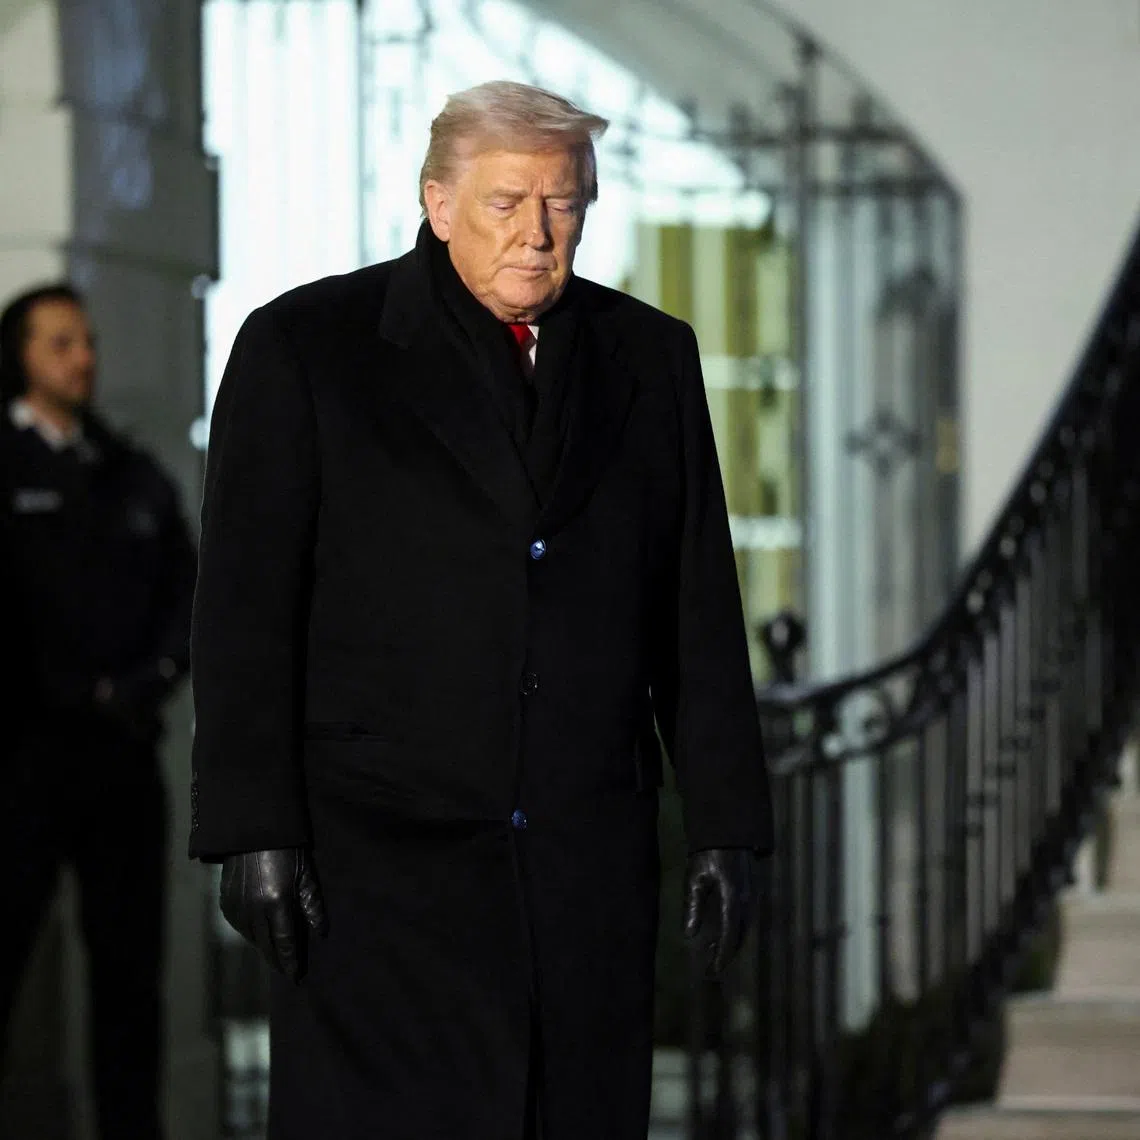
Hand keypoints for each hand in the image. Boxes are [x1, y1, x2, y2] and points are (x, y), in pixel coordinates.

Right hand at [219, 847, 327, 981]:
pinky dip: (251, 933)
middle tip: (287, 970)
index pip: (285, 942)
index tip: (297, 977)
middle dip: (277, 959)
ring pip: (251, 938)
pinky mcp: (225, 902)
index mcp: (277, 902)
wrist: (254, 830)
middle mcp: (253, 909)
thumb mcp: (306, 874)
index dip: (291, 961)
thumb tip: (320, 933)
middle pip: (266, 945)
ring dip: (264, 946)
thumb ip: (312, 905)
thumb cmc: (288, 850)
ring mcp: (237, 906)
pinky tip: (260, 932)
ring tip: (275, 951)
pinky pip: (240, 927)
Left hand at [682, 848, 757, 978]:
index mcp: (733, 899)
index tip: (711, 971)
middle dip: (727, 953)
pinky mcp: (752, 890)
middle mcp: (747, 900)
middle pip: (740, 936)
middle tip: (711, 967)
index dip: (722, 956)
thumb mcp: (695, 878)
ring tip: (713, 951)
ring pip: (745, 927)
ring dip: (732, 942)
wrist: (728, 831)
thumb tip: (689, 935)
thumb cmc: (707, 853)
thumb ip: (692, 907)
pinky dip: (736, 930)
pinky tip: (722, 930)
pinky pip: (746, 917)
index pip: (730, 936)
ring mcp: (752, 895)